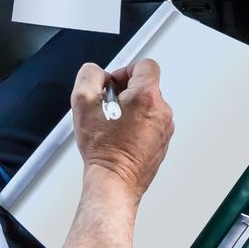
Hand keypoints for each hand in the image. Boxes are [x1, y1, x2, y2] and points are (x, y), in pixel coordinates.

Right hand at [71, 60, 173, 204]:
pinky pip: (151, 124)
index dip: (124, 71)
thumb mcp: (83, 103)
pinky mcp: (163, 142)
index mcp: (147, 96)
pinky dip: (137, 126)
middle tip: (108, 108)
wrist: (114, 182)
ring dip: (131, 110)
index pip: (144, 65)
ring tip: (113, 127)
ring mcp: (165, 127)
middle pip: (146, 86)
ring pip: (148, 106)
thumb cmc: (103, 149)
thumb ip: (89, 76)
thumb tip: (97, 73)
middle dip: (126, 92)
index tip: (113, 84)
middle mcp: (162, 110)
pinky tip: (121, 138)